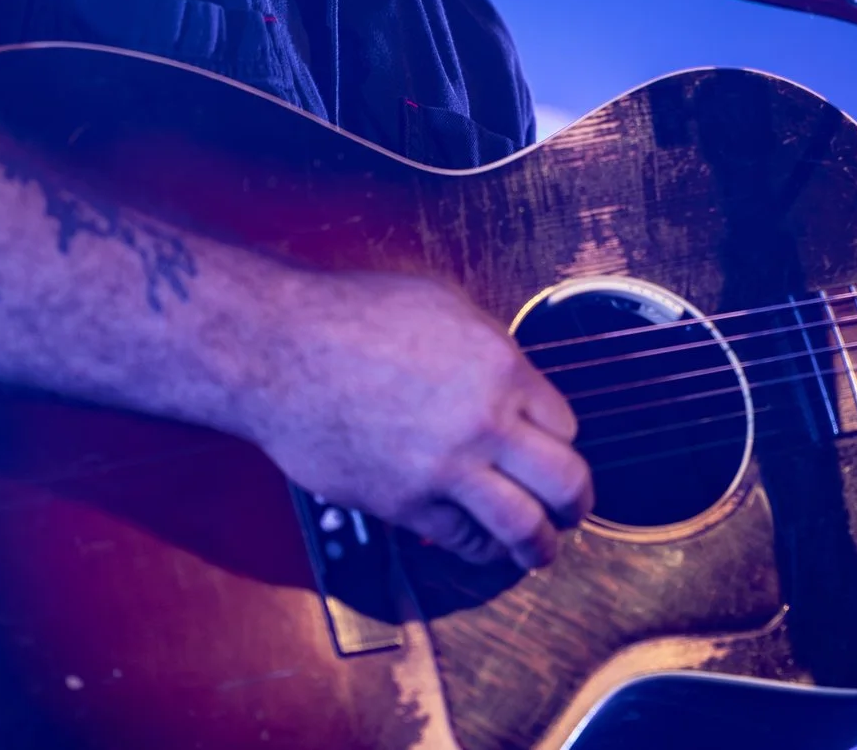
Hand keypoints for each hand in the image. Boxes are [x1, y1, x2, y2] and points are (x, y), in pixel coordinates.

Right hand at [240, 270, 592, 570]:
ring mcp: (445, 470)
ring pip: (521, 526)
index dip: (561, 441)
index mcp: (501, 369)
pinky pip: (459, 539)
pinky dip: (477, 546)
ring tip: (541, 550)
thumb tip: (509, 377)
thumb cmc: (352, 316)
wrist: (281, 351)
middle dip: (576, 504)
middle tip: (573, 511)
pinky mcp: (403, 504)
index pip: (566, 425)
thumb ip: (488, 348)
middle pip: (564, 482)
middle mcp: (484, 424)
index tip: (552, 449)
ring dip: (540, 545)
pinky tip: (478, 542)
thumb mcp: (443, 306)